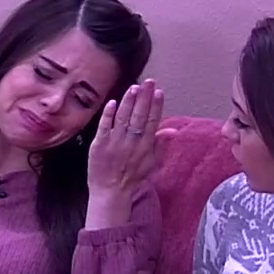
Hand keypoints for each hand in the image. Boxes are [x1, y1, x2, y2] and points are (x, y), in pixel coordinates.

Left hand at [87, 79, 172, 197]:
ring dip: (129, 101)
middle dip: (145, 97)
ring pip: (123, 117)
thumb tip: (173, 130)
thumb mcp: (151, 162)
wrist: (111, 191)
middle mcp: (132, 141)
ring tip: (134, 88)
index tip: (159, 92)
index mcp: (146, 145)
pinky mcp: (99, 144)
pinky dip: (109, 114)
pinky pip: (104, 126)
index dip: (156, 105)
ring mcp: (115, 142)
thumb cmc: (132, 177)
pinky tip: (113, 102)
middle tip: (149, 82)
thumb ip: (161, 144)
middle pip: (140, 115)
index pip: (153, 121)